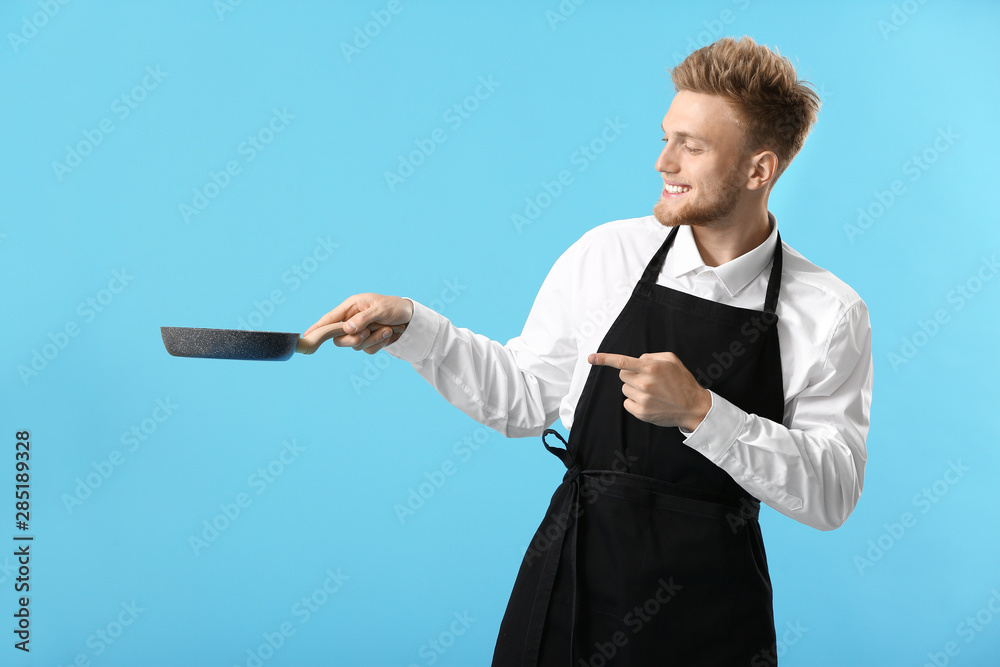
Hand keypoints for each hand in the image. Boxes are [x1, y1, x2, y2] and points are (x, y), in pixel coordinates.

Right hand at [305, 293, 413, 354]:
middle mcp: (352, 320)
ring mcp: (360, 332)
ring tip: (387, 329)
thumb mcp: (380, 309)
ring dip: (372, 339)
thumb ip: (363, 319)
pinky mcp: (369, 341)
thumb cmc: (394, 307)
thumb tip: (346, 329)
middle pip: (339, 338)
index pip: (329, 319)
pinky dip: (379, 344)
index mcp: (351, 307)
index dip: (317, 328)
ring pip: (354, 345)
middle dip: (353, 338)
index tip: (306, 336)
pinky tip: (389, 333)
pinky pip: (367, 349)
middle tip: (366, 333)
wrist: (411, 318)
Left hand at [588, 351, 711, 430]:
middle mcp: (645, 383)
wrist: (693, 407)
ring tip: (651, 392)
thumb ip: (651, 356)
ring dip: (634, 389)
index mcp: (651, 367)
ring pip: (624, 389)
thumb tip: (637, 359)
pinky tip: (649, 402)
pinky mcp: (641, 412)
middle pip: (622, 375)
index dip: (604, 359)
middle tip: (647, 380)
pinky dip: (634, 401)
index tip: (591, 358)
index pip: (622, 361)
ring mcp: (643, 399)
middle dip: (631, 375)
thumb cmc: (682, 381)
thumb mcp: (671, 360)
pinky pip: (627, 403)